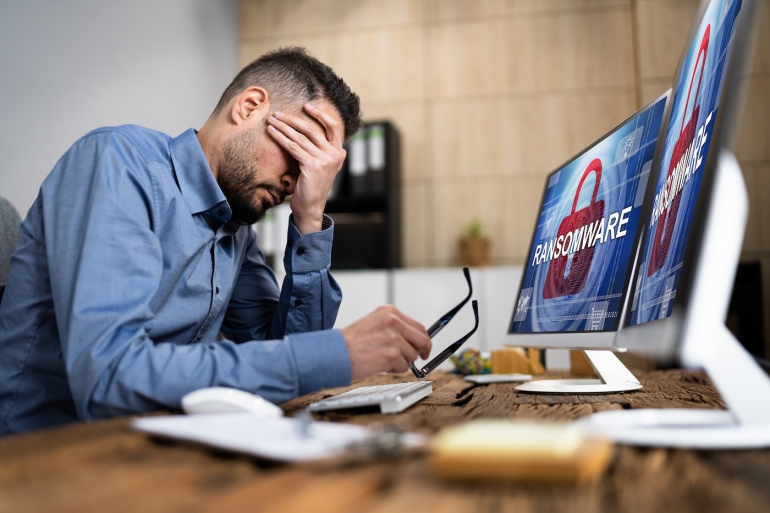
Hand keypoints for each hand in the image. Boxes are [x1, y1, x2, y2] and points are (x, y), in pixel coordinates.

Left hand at [266, 103, 345, 233]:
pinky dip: (280, 138)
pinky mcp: (312, 165)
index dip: (320, 114)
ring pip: (300, 137)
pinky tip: (271, 132)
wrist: (311, 207)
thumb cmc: (311, 186)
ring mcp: (325, 160)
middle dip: (292, 119)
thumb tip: (304, 130)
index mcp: (339, 153)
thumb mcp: (320, 165)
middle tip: (278, 113)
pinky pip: (293, 147)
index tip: (306, 106)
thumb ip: (318, 149)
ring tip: (271, 121)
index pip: (333, 127)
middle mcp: (334, 154)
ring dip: (283, 127)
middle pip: (312, 129)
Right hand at [340, 305, 431, 380]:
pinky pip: (404, 367)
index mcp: (389, 312)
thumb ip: (394, 329)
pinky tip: (379, 364)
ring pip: (412, 355)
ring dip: (401, 361)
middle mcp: (393, 321)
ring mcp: (394, 337)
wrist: (335, 352)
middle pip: (422, 339)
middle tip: (418, 360)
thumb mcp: (375, 324)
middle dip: (421, 351)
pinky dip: (394, 369)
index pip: (418, 326)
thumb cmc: (351, 342)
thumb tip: (414, 341)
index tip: (423, 347)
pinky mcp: (392, 353)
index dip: (423, 339)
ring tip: (382, 359)